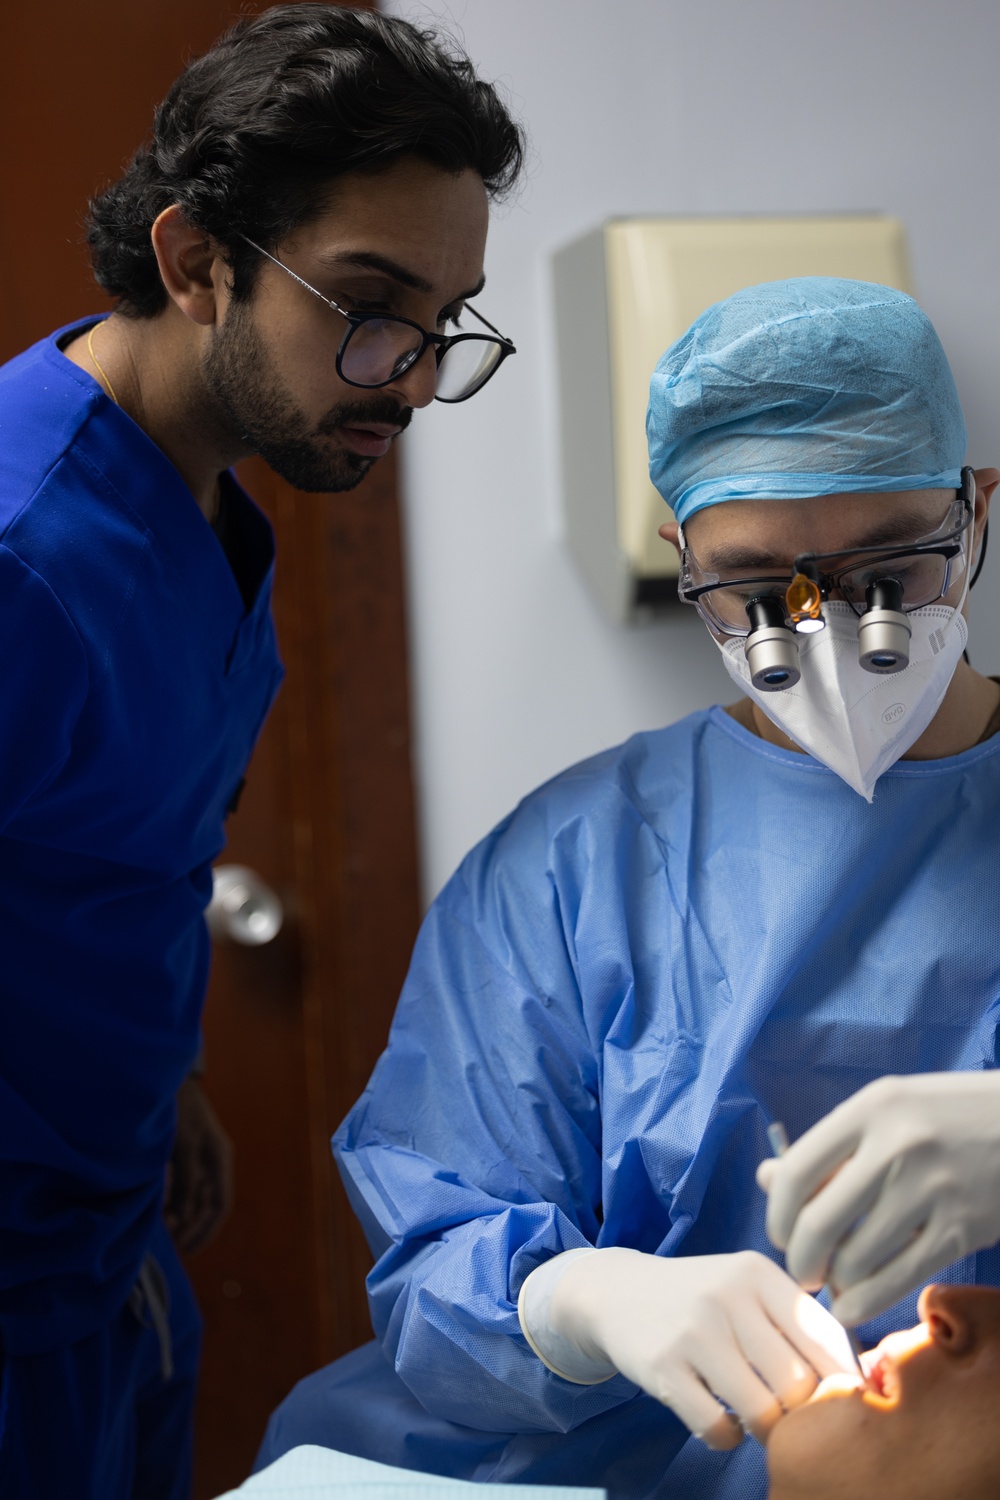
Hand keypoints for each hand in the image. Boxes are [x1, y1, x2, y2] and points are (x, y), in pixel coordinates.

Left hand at [165, 1077, 233, 1254]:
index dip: (206, 1230)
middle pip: (207, 1204)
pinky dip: (175, 1201)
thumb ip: (186, 1182)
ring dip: (183, 1216)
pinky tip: (161, 1212)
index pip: (220, 1205)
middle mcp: (214, 1162)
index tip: (187, 1250)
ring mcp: (201, 1157)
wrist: (170, 1078)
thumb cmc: (180, 1110)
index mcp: (219, 1160)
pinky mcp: (186, 1153)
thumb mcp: (183, 1147)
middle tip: (172, 1248)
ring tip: (164, 1234)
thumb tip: (184, 1218)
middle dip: (192, 1227)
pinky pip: (184, 1185)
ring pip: (195, 1197)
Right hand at [521, 1247, 856, 1448]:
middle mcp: (727, 1295)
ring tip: (757, 1416)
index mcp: (758, 1273)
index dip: (841, 1380)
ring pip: (763, 1412)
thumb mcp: (748, 1287)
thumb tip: (866, 1379)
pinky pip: (718, 1429)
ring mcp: (693, 1331)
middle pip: (799, 1384)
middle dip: (800, 1411)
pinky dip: (726, 1438)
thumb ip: (798, 1321)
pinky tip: (720, 1419)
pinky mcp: (662, 1367)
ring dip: (766, 1429)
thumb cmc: (703, 1298)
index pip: (827, 1337)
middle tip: (789, 1411)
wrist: (616, 1292)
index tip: (836, 1397)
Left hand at [757, 1072, 999, 1325]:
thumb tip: (766, 1178)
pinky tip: (852, 1306)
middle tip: (804, 1273)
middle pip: (820, 1222)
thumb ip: (829, 1147)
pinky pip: (899, 1278)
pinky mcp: (961, 1228)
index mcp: (872, 1109)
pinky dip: (866, 1302)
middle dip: (801, 1261)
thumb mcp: (886, 1111)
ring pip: (857, 1258)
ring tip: (836, 1283)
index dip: (778, 1214)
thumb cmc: (945, 1115)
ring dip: (836, 1284)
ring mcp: (932, 1189)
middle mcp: (898, 1146)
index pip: (797, 1171)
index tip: (780, 1235)